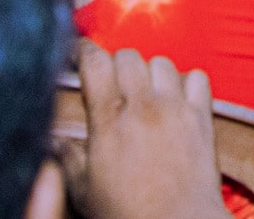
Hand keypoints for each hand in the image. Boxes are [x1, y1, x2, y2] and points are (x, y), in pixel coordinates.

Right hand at [59, 43, 223, 218]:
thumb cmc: (129, 214)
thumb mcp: (84, 190)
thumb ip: (67, 157)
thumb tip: (52, 139)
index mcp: (109, 119)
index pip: (94, 61)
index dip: (83, 52)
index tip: (78, 55)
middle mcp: (143, 106)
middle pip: (128, 55)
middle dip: (115, 65)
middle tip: (111, 84)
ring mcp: (176, 108)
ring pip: (161, 62)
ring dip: (150, 72)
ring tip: (143, 94)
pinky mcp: (201, 117)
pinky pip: (198, 77)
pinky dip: (187, 82)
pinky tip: (176, 100)